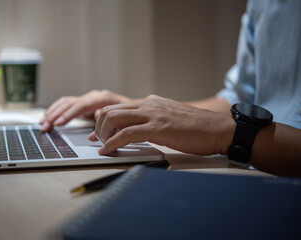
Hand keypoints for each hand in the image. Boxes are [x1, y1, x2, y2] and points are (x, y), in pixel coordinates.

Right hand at [40, 90, 133, 131]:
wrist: (133, 109)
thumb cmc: (128, 115)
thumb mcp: (122, 117)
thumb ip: (109, 116)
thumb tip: (97, 114)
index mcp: (102, 98)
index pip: (82, 105)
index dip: (69, 114)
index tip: (58, 123)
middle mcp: (92, 96)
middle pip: (70, 103)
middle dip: (56, 114)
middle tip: (45, 126)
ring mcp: (87, 99)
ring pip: (65, 103)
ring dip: (52, 113)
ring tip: (42, 124)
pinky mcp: (83, 105)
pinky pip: (65, 106)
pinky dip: (55, 111)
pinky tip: (47, 119)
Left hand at [89, 95, 235, 155]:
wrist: (218, 129)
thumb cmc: (197, 128)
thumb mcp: (169, 118)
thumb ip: (153, 120)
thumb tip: (137, 128)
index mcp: (151, 103)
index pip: (118, 107)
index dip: (103, 120)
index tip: (97, 133)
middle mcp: (149, 105)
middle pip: (110, 110)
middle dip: (99, 127)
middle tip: (99, 141)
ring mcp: (153, 114)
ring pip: (114, 118)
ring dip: (103, 134)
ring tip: (103, 146)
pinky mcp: (158, 128)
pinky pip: (126, 134)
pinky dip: (112, 143)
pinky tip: (108, 151)